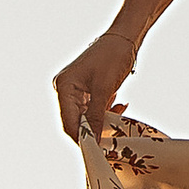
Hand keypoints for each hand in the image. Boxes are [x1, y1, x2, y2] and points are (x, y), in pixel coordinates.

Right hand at [54, 26, 140, 142]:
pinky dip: (105, 111)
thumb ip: (97, 115)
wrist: (124, 38)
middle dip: (93, 130)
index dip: (82, 138)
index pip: (68, 122)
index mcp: (64, 87)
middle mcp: (65, 89)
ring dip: (102, 120)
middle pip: (75, 121)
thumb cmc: (112, 57)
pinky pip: (92, 109)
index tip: (97, 150)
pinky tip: (118, 106)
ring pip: (85, 117)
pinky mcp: (86, 91)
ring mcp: (75, 90)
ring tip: (118, 113)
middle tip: (111, 139)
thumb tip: (93, 140)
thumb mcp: (105, 89)